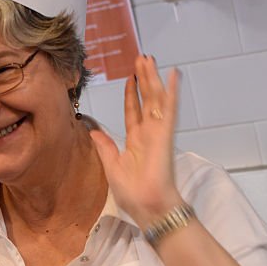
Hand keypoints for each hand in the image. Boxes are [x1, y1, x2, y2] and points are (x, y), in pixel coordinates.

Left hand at [89, 55, 182, 227]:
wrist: (148, 207)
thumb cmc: (133, 194)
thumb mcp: (111, 166)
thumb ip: (104, 147)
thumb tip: (93, 131)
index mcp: (136, 142)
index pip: (133, 112)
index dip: (131, 95)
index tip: (129, 78)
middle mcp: (148, 134)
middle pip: (146, 100)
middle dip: (143, 79)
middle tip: (141, 59)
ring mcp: (158, 132)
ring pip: (156, 99)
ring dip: (153, 79)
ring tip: (149, 59)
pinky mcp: (165, 134)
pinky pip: (169, 109)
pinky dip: (172, 92)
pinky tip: (173, 75)